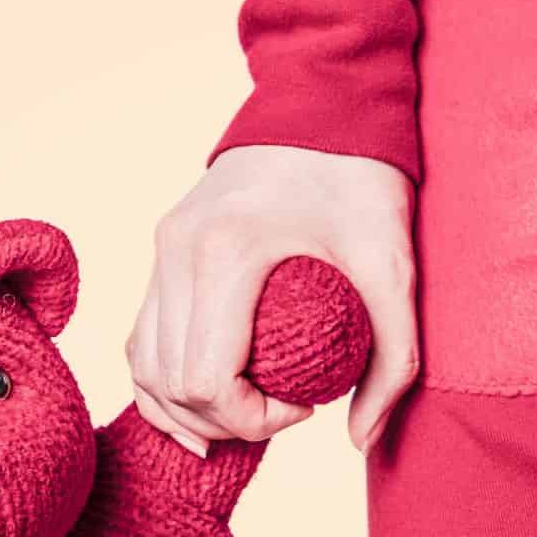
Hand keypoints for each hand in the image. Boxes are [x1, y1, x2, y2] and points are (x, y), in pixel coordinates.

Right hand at [128, 144, 418, 456]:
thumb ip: (393, 360)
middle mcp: (178, 251)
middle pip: (170, 383)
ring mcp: (163, 246)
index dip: (251, 420)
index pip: (207, 381)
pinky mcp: (163, 244)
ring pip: (142, 364)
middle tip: (280, 415)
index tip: (304, 406)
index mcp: (227, 254)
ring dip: (184, 409)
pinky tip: (202, 403)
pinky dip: (162, 379)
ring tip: (242, 418)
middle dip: (222, 422)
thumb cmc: (364, 178)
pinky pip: (142, 334)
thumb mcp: (394, 268)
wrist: (325, 96)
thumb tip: (360, 439)